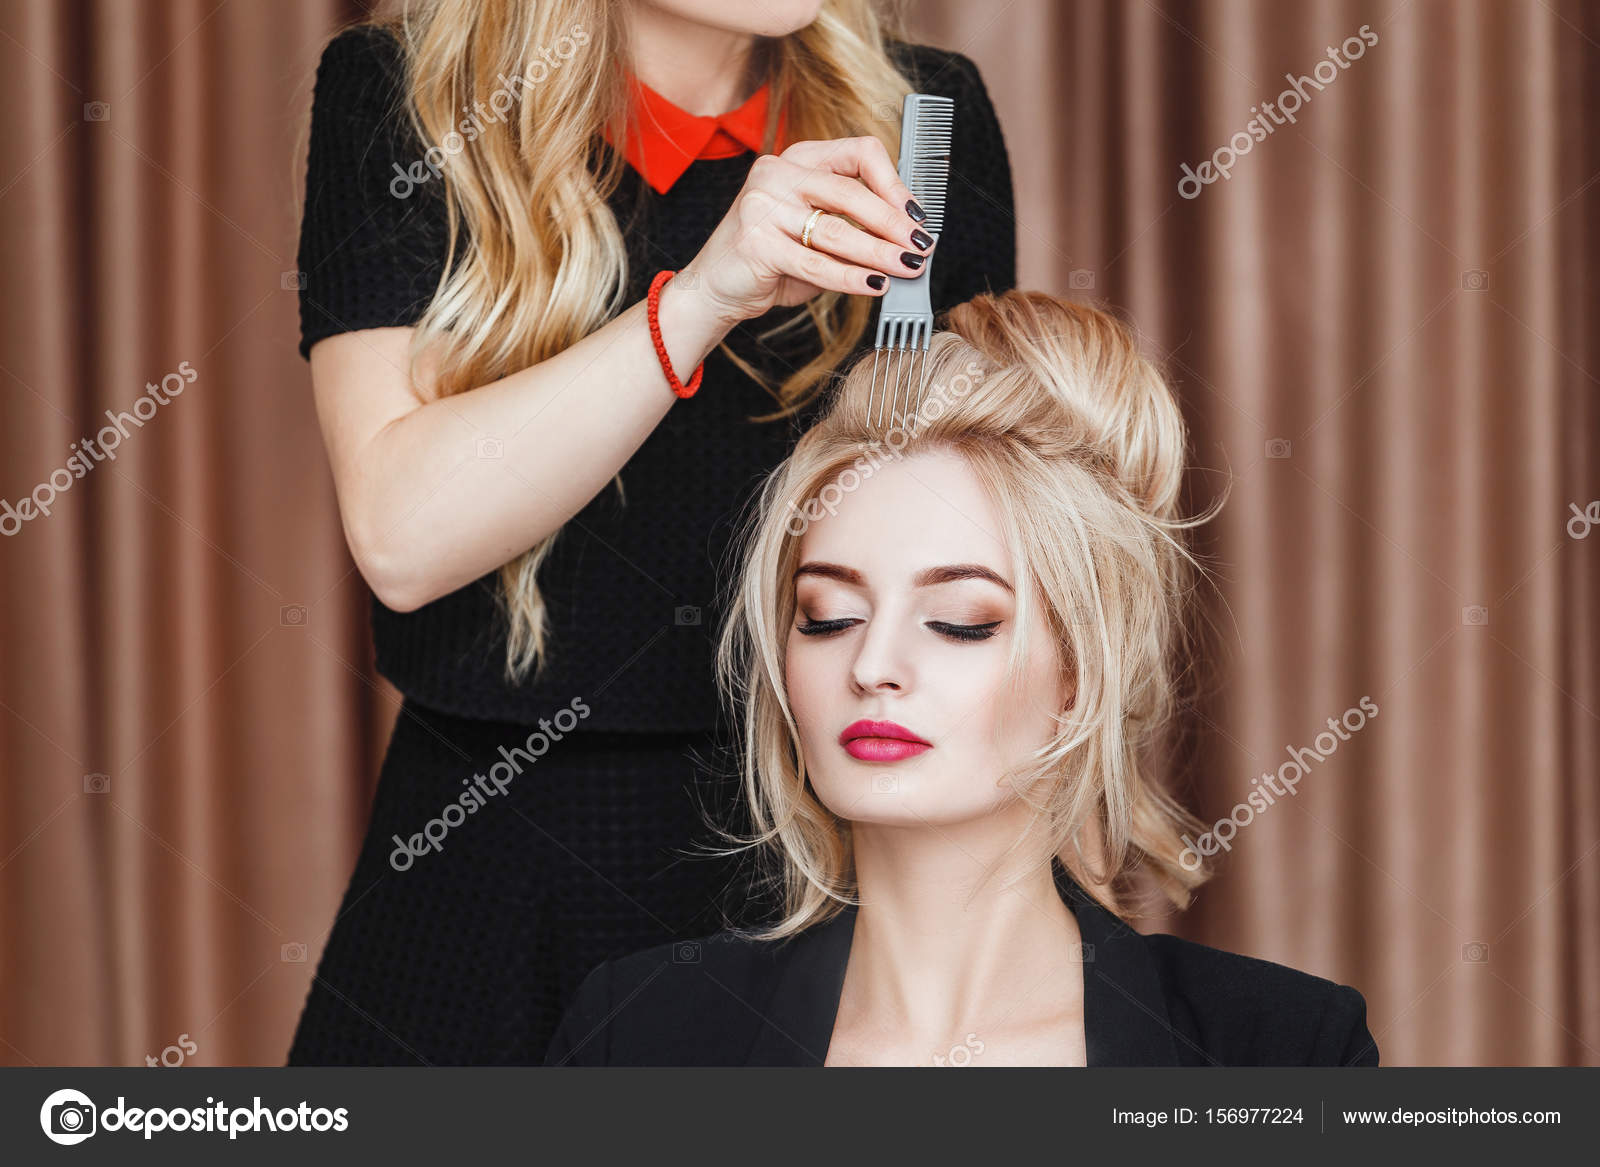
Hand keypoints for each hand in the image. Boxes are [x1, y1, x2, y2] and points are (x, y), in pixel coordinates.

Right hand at [678, 135, 937, 326]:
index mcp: (797, 159)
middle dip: (893, 223)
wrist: (715, 287)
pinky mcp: (756, 243)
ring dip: (880, 253)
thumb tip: (907, 238)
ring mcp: (762, 206)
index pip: (859, 152)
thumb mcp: (816, 232)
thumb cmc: (771, 258)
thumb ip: (853, 226)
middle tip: (920, 246)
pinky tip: (875, 286)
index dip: (894, 182)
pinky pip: (817, 263)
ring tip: (907, 268)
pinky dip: (852, 277)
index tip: (917, 213)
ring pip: (837, 231)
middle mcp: (777, 174)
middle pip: (851, 191)